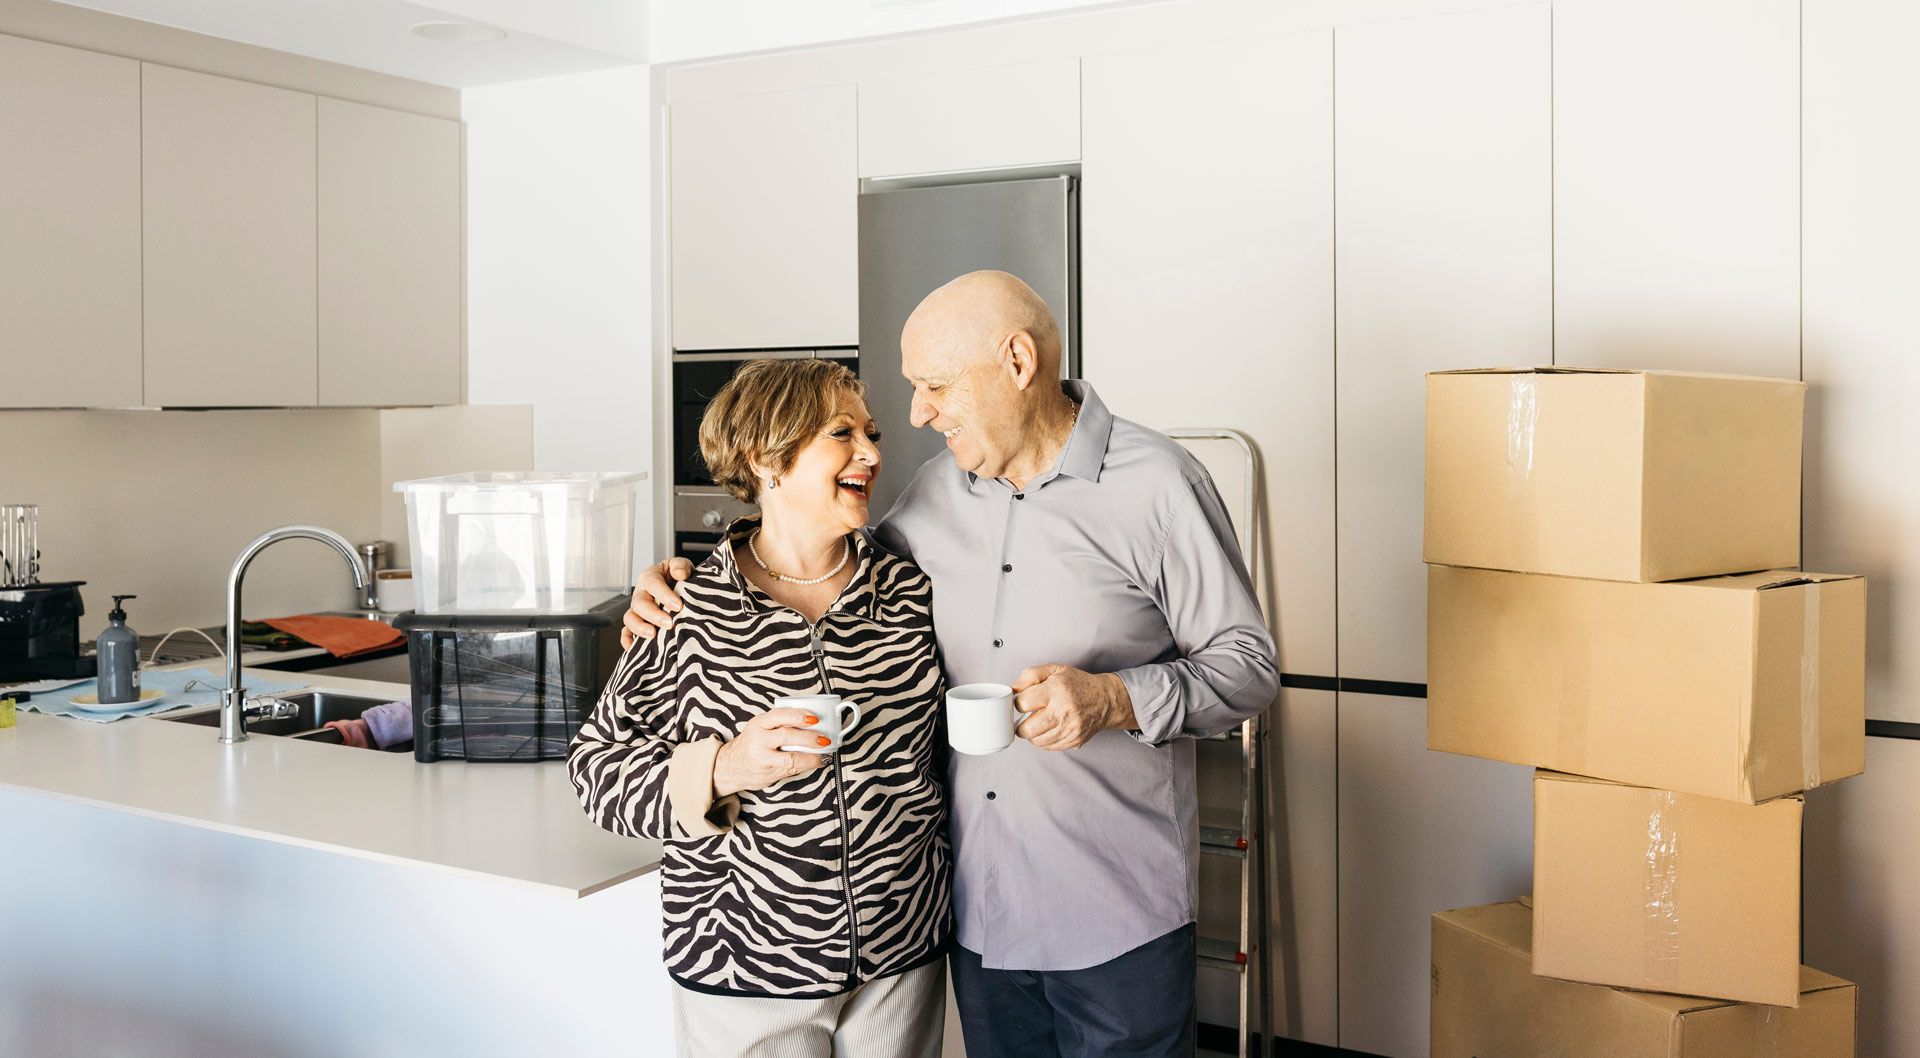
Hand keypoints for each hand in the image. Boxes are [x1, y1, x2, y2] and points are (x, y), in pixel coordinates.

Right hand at [622, 557, 694, 647]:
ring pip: (630, 618)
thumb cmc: (678, 576)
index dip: (664, 595)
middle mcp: (641, 593)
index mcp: (650, 577)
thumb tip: (680, 574)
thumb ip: (681, 566)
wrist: (677, 586)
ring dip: (639, 627)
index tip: (678, 605)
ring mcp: (637, 609)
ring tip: (653, 634)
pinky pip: (626, 631)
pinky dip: (627, 639)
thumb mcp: (681, 566)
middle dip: (653, 614)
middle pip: (640, 603)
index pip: (653, 583)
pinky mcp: (636, 622)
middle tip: (669, 623)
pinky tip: (633, 647)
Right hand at [711, 707, 830, 795]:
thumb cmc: (753, 743)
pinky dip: (806, 766)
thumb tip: (815, 721)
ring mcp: (762, 759)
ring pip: (790, 758)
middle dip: (810, 738)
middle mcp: (758, 740)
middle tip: (825, 739)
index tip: (815, 719)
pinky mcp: (767, 774)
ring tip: (824, 753)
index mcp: (759, 723)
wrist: (731, 766)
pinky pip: (791, 770)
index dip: (798, 716)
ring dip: (811, 756)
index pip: (779, 715)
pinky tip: (816, 762)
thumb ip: (781, 723)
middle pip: (787, 736)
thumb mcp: (761, 727)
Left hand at [1012, 664, 1134, 751]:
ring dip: (1032, 734)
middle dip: (1021, 725)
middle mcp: (1063, 711)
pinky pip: (1049, 747)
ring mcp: (1070, 729)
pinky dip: (1044, 740)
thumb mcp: (1054, 669)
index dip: (1018, 703)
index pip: (1023, 703)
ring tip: (1038, 722)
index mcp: (1056, 690)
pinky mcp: (1074, 741)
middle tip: (1025, 718)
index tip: (1023, 703)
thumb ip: (1030, 675)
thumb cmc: (1078, 684)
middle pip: (1027, 729)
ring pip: (1036, 741)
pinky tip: (1049, 729)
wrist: (1105, 700)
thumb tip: (1012, 690)